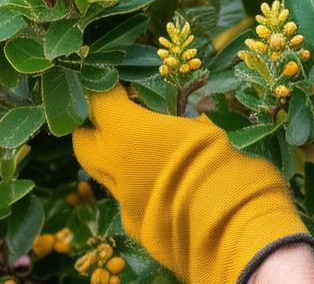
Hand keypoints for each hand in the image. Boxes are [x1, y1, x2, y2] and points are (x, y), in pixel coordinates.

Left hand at [72, 86, 313, 283]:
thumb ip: (184, 125)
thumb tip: (190, 119)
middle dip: (94, 127)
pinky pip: (127, 202)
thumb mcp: (205, 130)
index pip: (98, 102)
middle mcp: (116, 168)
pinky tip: (164, 188)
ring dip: (115, 160)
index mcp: (129, 133)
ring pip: (103, 175)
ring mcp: (123, 201)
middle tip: (116, 118)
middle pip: (83, 141)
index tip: (117, 84)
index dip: (105, 90)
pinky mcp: (136, 228)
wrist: (230, 229)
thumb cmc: (221, 165)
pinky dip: (138, 190)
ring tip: (144, 153)